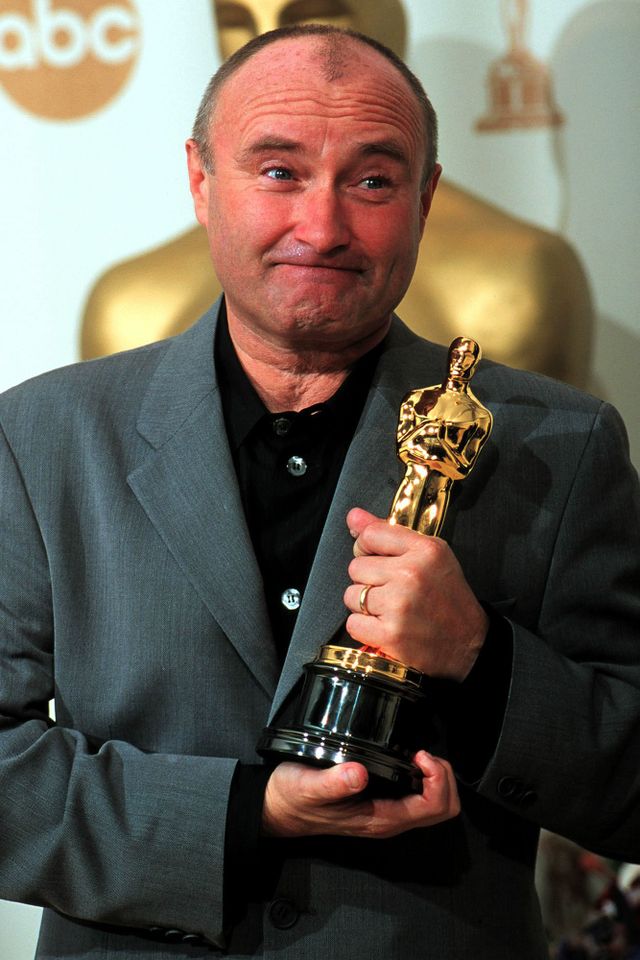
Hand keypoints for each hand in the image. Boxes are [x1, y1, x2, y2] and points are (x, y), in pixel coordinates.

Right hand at [262, 751, 459, 838]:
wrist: (278, 809)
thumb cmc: (293, 797)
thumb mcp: (308, 786)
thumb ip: (333, 782)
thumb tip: (359, 773)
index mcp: (380, 819)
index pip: (432, 807)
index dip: (436, 779)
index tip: (417, 754)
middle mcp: (390, 820)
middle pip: (443, 808)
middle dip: (444, 778)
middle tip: (422, 754)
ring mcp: (388, 814)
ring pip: (436, 804)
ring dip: (437, 777)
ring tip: (417, 755)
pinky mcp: (383, 804)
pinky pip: (420, 797)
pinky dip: (426, 777)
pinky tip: (408, 759)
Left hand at [343, 507, 487, 680]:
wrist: (469, 642)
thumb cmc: (448, 598)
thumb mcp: (430, 555)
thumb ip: (388, 532)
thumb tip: (353, 516)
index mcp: (424, 550)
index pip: (370, 535)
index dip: (366, 548)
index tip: (376, 558)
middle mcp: (411, 575)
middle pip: (356, 567)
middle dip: (368, 580)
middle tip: (391, 590)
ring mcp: (399, 605)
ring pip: (351, 595)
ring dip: (365, 605)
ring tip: (390, 609)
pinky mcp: (390, 634)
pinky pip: (353, 623)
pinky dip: (364, 627)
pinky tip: (385, 626)